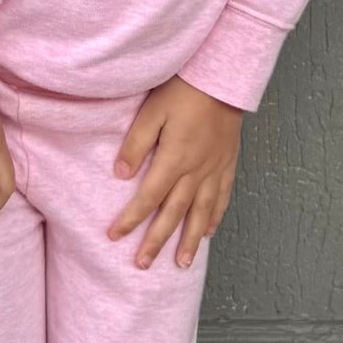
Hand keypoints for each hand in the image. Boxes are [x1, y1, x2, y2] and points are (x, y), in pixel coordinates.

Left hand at [108, 75, 242, 268]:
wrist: (224, 77)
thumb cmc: (184, 90)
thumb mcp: (152, 111)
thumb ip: (136, 143)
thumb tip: (120, 174)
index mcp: (175, 159)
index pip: (148, 198)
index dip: (130, 219)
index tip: (114, 237)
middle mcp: (196, 171)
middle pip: (174, 213)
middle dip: (157, 241)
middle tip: (143, 265)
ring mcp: (215, 169)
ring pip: (202, 213)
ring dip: (191, 240)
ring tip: (182, 263)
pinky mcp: (228, 163)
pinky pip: (223, 197)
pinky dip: (216, 217)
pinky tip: (210, 232)